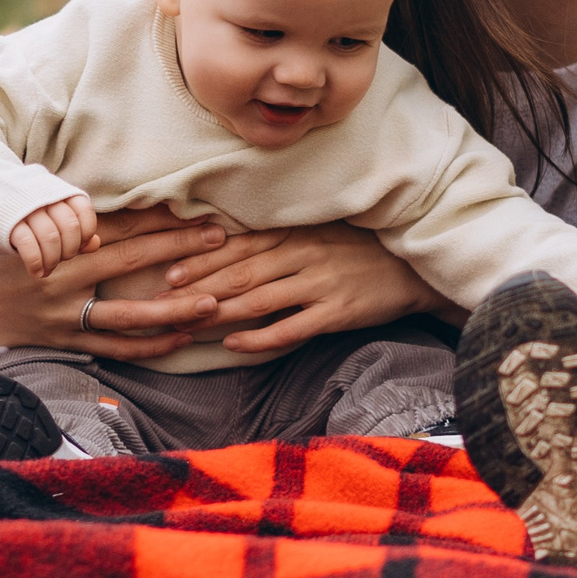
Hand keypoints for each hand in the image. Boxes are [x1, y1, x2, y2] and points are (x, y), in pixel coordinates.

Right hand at [0, 205, 227, 362]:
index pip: (116, 226)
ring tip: (213, 302)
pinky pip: (116, 349)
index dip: (156, 217)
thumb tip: (112, 202)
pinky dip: (150, 346)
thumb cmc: (0, 259)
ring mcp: (68, 315)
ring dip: (173, 309)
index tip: (194, 208)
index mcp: (57, 244)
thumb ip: (66, 216)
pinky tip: (182, 339)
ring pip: (129, 314)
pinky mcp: (69, 342)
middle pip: (131, 261)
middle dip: (178, 248)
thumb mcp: (25, 228)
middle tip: (221, 238)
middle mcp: (65, 279)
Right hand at [7, 196, 99, 277]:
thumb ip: (75, 229)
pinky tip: (36, 272)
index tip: (77, 246)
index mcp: (57, 191)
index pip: (83, 211)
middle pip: (69, 227)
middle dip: (69, 250)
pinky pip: (29, 245)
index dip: (85, 234)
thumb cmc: (23, 214)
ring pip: (50, 237)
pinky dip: (36, 262)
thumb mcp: (49, 216)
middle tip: (60, 261)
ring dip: (52, 260)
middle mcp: (43, 196)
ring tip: (48, 269)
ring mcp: (25, 207)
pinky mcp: (6, 221)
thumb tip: (95, 244)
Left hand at [153, 222, 443, 354]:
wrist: (413, 269)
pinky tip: (233, 344)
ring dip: (217, 313)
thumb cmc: (359, 252)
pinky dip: (258, 336)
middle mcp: (303, 254)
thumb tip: (232, 248)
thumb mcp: (319, 236)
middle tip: (163, 304)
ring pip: (257, 299)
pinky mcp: (336, 311)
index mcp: (297, 233)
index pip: (239, 247)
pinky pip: (289, 328)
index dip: (202, 261)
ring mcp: (320, 283)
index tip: (168, 273)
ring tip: (186, 325)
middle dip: (198, 289)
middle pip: (239, 272)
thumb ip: (281, 241)